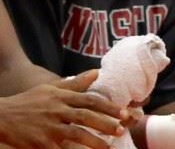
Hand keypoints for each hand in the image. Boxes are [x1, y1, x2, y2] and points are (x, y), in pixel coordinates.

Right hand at [0, 70, 125, 148]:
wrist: (4, 116)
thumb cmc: (29, 101)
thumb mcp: (51, 88)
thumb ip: (75, 83)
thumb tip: (96, 73)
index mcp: (62, 97)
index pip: (90, 101)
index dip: (107, 107)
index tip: (123, 112)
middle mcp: (58, 110)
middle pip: (86, 116)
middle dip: (105, 123)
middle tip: (121, 129)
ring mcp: (49, 128)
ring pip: (75, 134)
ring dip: (93, 140)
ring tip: (107, 147)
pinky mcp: (41, 143)